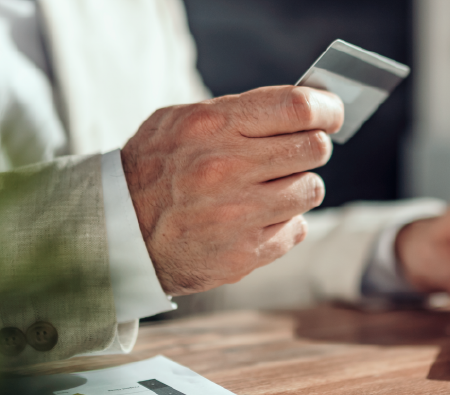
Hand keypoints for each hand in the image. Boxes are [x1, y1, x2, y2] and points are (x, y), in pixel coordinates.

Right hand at [121, 86, 343, 294]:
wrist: (118, 233)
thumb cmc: (152, 170)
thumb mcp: (178, 122)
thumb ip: (235, 112)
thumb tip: (299, 105)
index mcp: (213, 127)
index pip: (297, 108)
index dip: (325, 109)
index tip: (330, 114)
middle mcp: (229, 169)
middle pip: (313, 148)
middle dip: (311, 147)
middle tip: (296, 151)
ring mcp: (239, 214)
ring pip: (310, 190)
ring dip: (297, 186)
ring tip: (269, 188)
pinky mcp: (245, 253)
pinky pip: (296, 228)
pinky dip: (284, 222)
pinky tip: (256, 218)